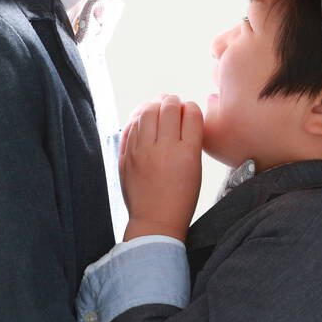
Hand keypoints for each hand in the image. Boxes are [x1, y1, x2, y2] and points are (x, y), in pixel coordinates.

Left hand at [120, 94, 203, 241]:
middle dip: (172, 101)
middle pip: (168, 108)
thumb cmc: (180, 198)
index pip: (190, 113)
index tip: (188, 109)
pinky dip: (138, 118)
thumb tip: (181, 117)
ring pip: (146, 113)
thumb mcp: (195, 169)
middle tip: (172, 102)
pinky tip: (142, 118)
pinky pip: (131, 127)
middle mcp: (164, 148)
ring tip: (157, 106)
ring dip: (153, 105)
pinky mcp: (126, 157)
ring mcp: (142, 151)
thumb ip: (189, 142)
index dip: (190, 107)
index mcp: (187, 152)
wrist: (155, 220)